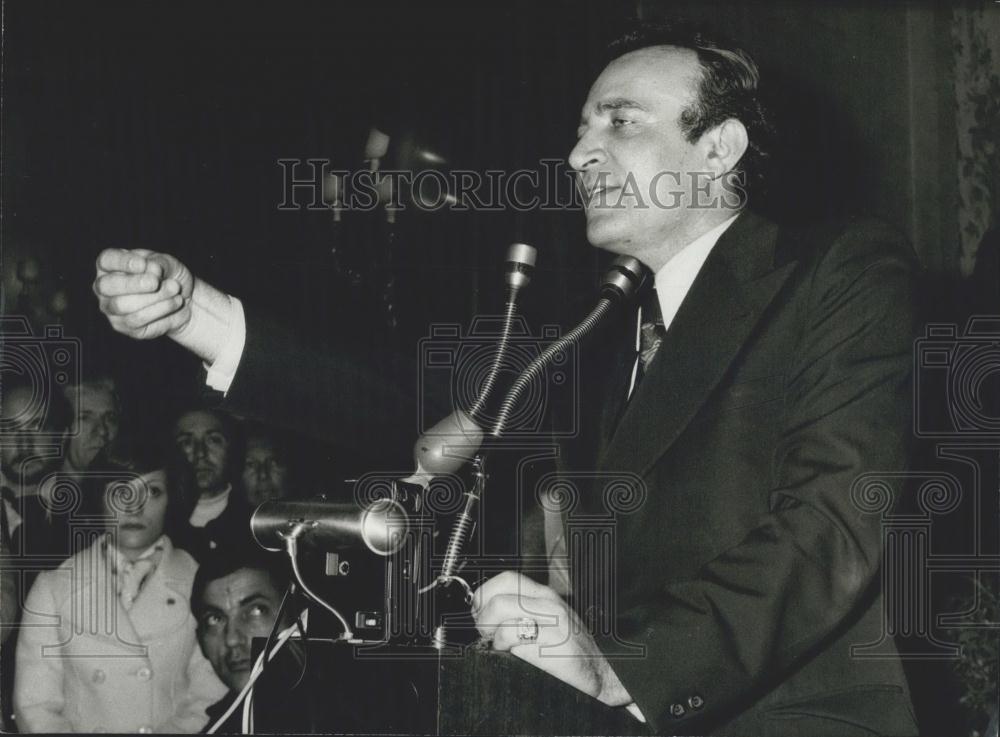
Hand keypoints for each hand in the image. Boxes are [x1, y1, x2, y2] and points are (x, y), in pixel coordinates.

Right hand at [93, 248, 193, 339]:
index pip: (107, 260)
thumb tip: (152, 270)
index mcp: (111, 264)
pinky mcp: (124, 326)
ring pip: (122, 305)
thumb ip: (159, 263)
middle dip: (133, 283)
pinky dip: (160, 310)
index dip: (124, 262)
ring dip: (153, 297)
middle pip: (105, 285)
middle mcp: (104, 287)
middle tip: (156, 282)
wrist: (183, 301)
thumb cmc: (170, 276)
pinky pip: (136, 320)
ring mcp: (111, 308)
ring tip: (175, 289)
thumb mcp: (169, 263)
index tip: (145, 264)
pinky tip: (176, 302)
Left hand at [471, 571, 631, 706]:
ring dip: (490, 632)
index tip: (479, 614)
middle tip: (485, 634)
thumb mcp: (547, 623)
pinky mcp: (553, 641)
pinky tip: (513, 656)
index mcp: (544, 596)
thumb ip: (520, 614)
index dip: (484, 596)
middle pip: (498, 595)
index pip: (505, 579)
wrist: (602, 673)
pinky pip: (513, 636)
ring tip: (499, 646)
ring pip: (500, 610)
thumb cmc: (570, 652)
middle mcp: (548, 603)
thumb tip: (483, 616)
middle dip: (482, 617)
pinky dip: (503, 647)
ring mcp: (552, 620)